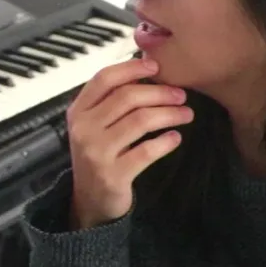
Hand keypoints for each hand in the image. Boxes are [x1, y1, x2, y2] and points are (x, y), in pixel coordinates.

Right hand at [64, 58, 192, 228]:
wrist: (91, 200)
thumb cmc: (100, 154)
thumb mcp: (95, 124)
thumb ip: (112, 99)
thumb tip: (148, 67)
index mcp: (78, 111)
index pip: (104, 78)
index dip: (132, 68)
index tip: (156, 66)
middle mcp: (83, 129)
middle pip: (127, 97)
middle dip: (160, 92)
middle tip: (181, 95)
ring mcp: (97, 153)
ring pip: (140, 120)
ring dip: (169, 114)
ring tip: (186, 113)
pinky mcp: (113, 175)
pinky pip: (147, 151)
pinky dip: (166, 142)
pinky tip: (176, 138)